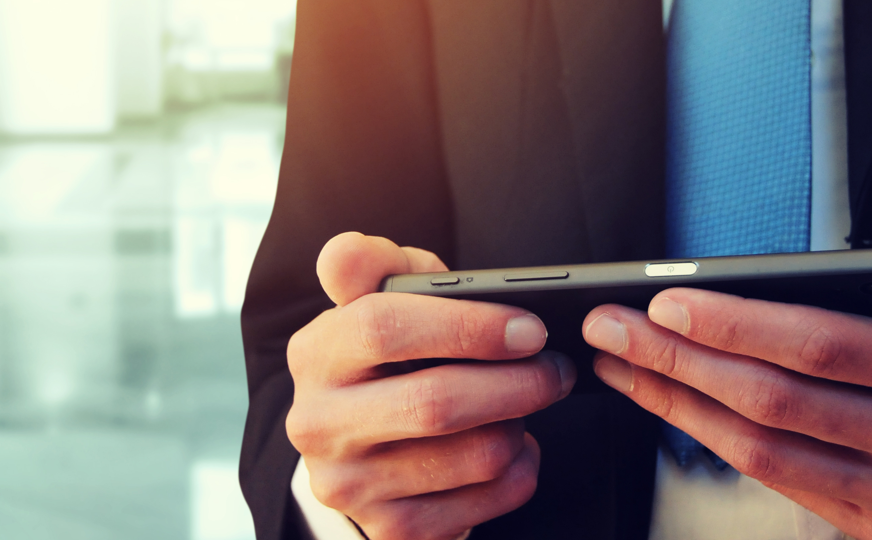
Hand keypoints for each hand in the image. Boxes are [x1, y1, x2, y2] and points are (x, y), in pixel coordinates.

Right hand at [286, 232, 575, 539]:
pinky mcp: (389, 530)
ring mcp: (351, 486)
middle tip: (556, 367)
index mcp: (315, 353)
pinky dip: (519, 472)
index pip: (383, 327)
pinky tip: (515, 447)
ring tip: (529, 402)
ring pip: (473, 456)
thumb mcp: (380, 301)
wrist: (363, 453)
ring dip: (521, 426)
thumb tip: (349, 253)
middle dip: (516, 382)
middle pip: (435, 403)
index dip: (468, 325)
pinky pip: (485, 503)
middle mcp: (318, 424)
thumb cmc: (389, 360)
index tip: (530, 327)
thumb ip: (373, 264)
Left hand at [582, 207, 871, 539]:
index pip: (821, 347)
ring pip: (762, 452)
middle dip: (678, 361)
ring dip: (679, 407)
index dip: (736, 325)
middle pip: (772, 401)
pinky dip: (716, 444)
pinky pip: (780, 483)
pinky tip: (676, 406)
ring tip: (622, 366)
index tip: (669, 302)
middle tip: (613, 329)